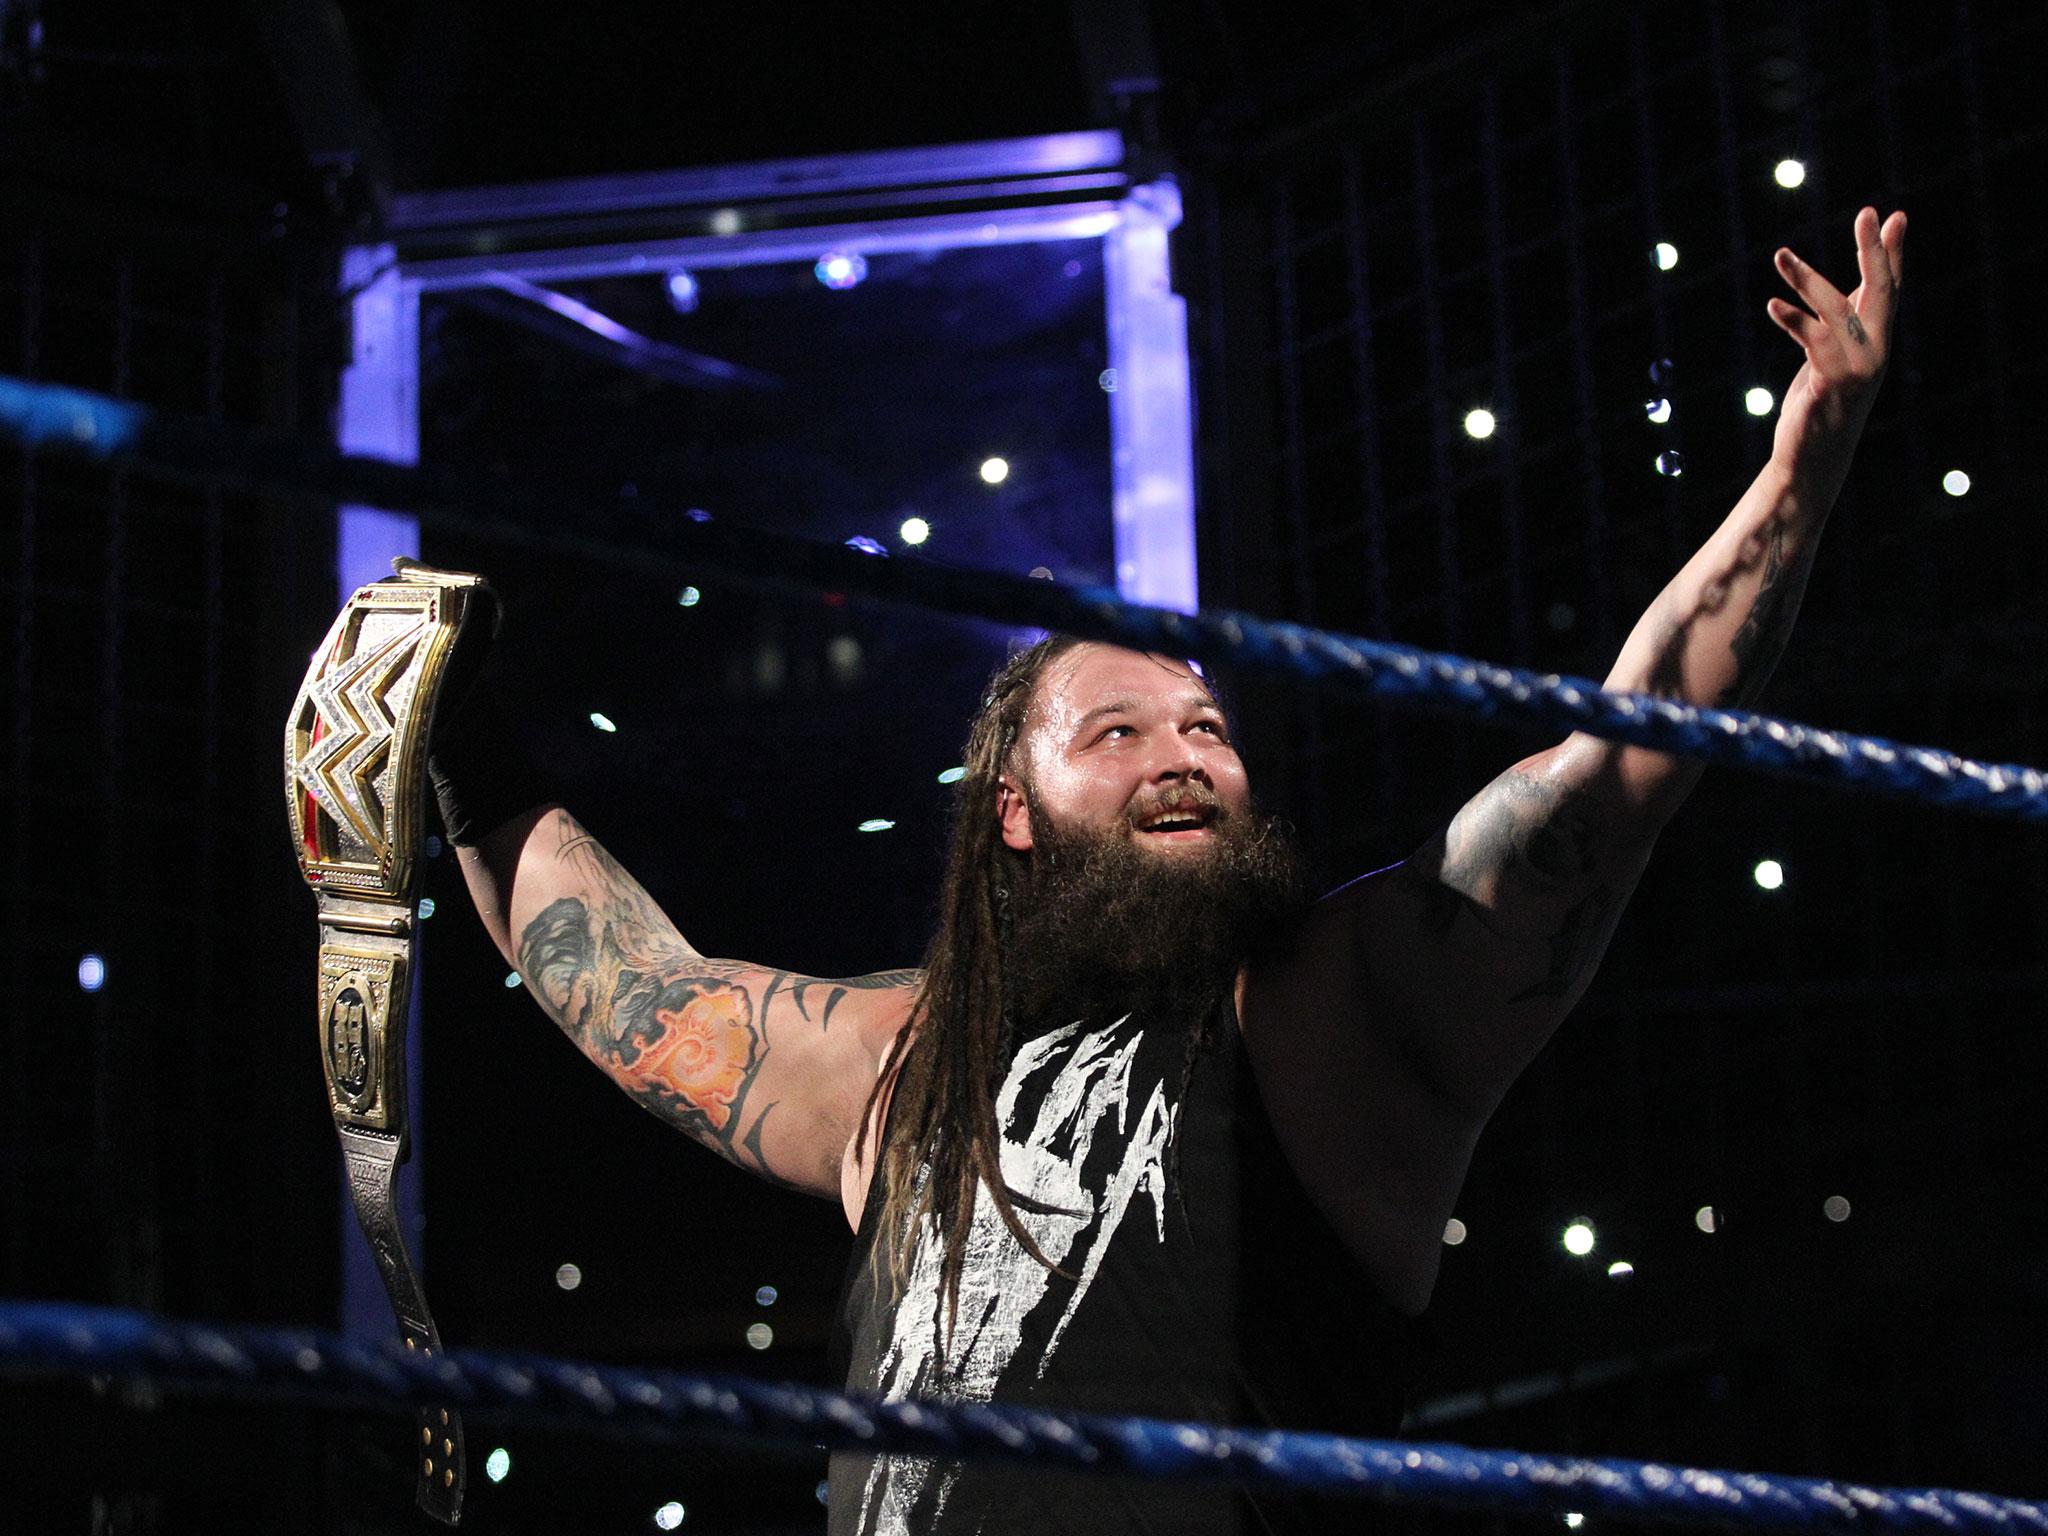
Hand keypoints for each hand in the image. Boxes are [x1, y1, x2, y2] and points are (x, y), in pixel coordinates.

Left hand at [1766, 206, 1906, 486]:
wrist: (1811, 459)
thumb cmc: (1820, 405)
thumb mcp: (1832, 356)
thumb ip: (1840, 322)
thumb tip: (1844, 287)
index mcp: (1876, 341)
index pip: (1888, 288)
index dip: (1891, 252)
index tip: (1892, 215)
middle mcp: (1876, 351)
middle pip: (1880, 291)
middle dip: (1874, 250)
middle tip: (1869, 212)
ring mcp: (1857, 369)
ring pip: (1837, 311)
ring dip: (1807, 279)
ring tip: (1781, 254)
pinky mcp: (1831, 384)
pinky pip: (1814, 344)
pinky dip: (1794, 321)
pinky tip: (1773, 304)